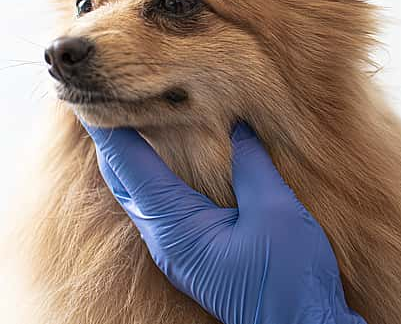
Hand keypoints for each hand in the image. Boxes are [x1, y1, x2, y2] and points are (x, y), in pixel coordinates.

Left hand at [83, 122, 365, 323]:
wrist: (300, 323)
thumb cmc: (287, 274)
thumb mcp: (275, 210)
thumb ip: (253, 165)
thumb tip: (238, 128)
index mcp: (179, 227)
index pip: (133, 169)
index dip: (114, 134)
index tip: (98, 100)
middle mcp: (167, 240)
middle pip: (125, 183)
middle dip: (114, 144)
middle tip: (115, 102)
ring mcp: (177, 250)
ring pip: (139, 195)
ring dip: (133, 160)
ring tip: (138, 121)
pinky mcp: (192, 254)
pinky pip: (159, 206)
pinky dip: (154, 176)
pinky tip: (172, 159)